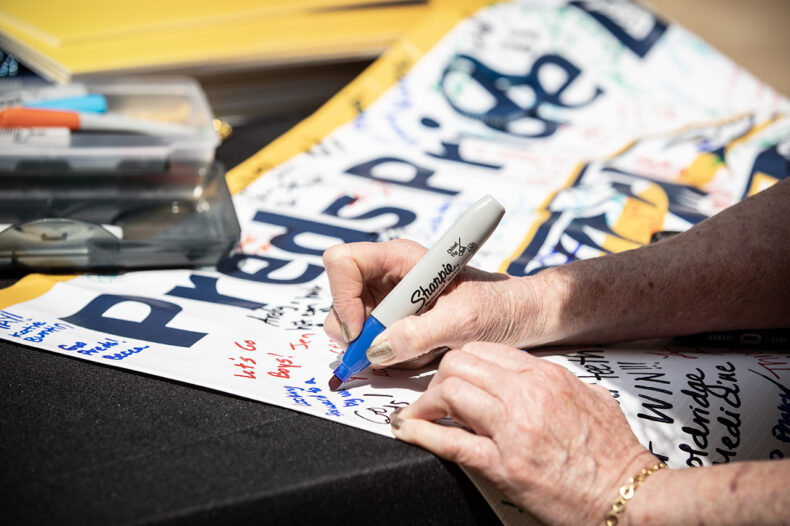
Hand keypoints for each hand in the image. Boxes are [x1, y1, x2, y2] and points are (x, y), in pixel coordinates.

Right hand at [322, 239, 546, 366]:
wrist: (520, 317)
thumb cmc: (498, 307)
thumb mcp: (462, 322)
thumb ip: (417, 335)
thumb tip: (376, 350)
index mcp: (400, 258)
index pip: (342, 262)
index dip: (342, 297)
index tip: (363, 331)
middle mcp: (388, 274)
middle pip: (339, 298)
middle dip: (357, 331)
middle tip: (388, 351)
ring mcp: (389, 298)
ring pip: (353, 325)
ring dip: (379, 348)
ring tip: (419, 350)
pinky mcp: (396, 319)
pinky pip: (374, 342)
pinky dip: (392, 356)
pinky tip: (422, 353)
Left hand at [390, 342, 659, 525]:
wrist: (629, 496)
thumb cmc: (614, 454)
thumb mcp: (589, 398)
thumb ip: (554, 381)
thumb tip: (525, 376)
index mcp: (545, 376)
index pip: (483, 350)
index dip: (458, 361)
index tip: (450, 373)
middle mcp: (526, 395)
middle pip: (459, 365)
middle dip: (437, 377)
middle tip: (432, 395)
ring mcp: (513, 429)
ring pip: (450, 393)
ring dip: (425, 403)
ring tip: (419, 413)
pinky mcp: (504, 466)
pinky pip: (450, 442)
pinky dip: (420, 433)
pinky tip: (406, 429)